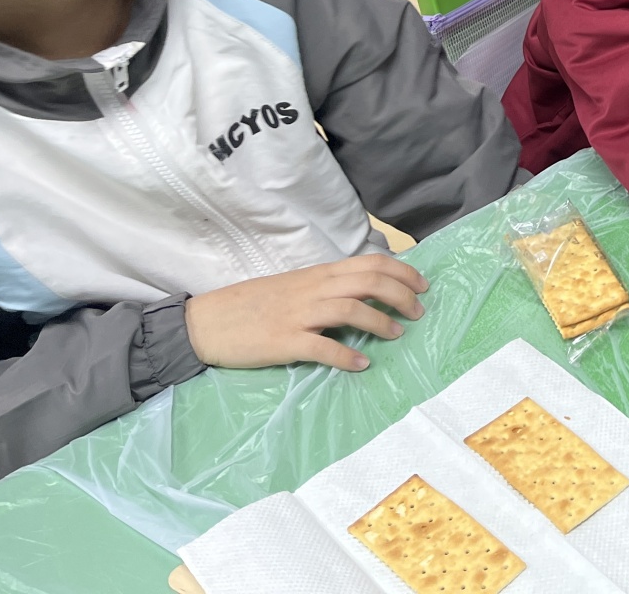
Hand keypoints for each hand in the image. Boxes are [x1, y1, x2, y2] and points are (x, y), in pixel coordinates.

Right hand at [184, 254, 427, 372]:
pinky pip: (322, 347)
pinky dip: (346, 356)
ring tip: (398, 334)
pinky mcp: (283, 342)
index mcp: (316, 274)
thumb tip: (363, 293)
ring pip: (351, 309)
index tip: (422, 285)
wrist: (206, 322)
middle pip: (369, 282)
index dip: (401, 272)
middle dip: (401, 295)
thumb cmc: (251, 305)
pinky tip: (362, 365)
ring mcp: (298, 315)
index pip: (369, 263)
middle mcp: (312, 290)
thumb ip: (326, 287)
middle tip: (418, 312)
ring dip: (380, 322)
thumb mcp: (293, 286)